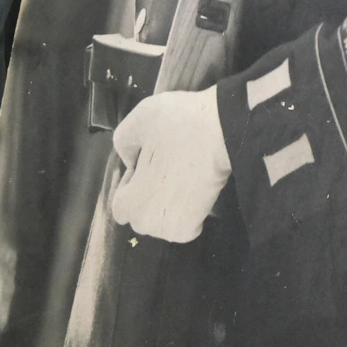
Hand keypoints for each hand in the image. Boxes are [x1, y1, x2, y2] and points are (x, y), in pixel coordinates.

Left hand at [109, 87, 232, 242]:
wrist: (227, 129)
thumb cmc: (181, 124)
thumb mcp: (140, 118)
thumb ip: (124, 142)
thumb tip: (131, 160)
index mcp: (127, 200)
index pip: (119, 203)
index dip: (132, 181)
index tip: (150, 163)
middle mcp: (145, 223)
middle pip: (140, 215)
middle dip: (147, 197)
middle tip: (167, 171)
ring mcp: (171, 229)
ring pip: (161, 222)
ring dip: (167, 207)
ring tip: (183, 181)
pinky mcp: (194, 228)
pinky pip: (184, 227)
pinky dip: (188, 215)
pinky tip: (196, 193)